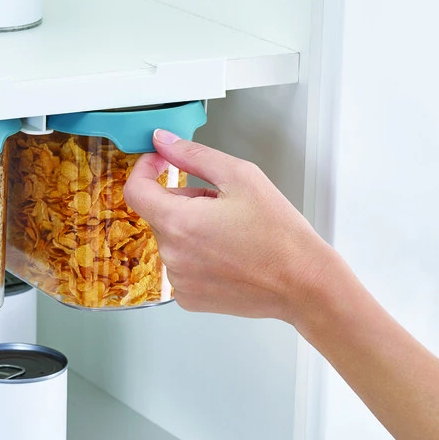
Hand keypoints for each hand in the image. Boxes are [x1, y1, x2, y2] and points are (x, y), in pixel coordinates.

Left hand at [123, 129, 339, 323]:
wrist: (304, 284)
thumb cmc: (280, 234)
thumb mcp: (241, 177)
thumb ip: (193, 155)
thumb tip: (163, 141)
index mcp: (179, 223)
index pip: (135, 190)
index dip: (145, 170)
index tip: (160, 162)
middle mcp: (172, 255)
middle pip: (159, 213)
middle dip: (183, 201)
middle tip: (222, 203)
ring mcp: (179, 280)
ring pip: (172, 239)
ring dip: (191, 228)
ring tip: (231, 232)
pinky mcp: (189, 298)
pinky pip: (181, 265)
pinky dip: (197, 255)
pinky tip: (228, 255)